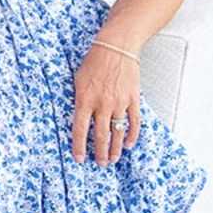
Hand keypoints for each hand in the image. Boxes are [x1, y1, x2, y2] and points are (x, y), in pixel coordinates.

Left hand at [71, 42, 141, 164]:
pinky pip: (134, 121)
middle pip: (100, 135)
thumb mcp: (78, 80)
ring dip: (115, 148)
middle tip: (100, 164)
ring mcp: (119, 103)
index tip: (79, 159)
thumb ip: (79, 100)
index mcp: (84, 99)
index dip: (79, 146)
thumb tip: (79, 118)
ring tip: (113, 159)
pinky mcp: (133, 99)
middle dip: (100, 153)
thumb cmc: (93, 62)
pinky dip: (132, 134)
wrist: (116, 48)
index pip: (79, 129)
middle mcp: (102, 104)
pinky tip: (129, 144)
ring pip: (118, 132)